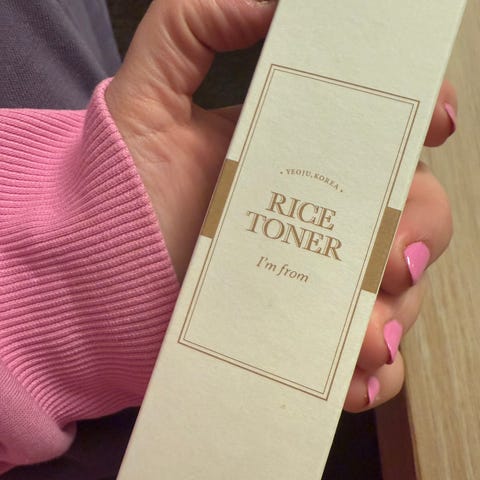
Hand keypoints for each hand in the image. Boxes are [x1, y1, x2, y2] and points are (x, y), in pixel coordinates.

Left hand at [105, 0, 454, 410]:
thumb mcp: (148, 98)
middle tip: (391, 256)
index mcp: (303, 163)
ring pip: (395, 296)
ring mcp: (314, 283)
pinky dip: (368, 375)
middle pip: (411, 221)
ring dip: (395, 314)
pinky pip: (358, 361)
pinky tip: (348, 378)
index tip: (435, 122)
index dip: (426, 124)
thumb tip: (266, 2)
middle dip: (422, 234)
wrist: (98, 275)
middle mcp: (319, 222)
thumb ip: (193, 28)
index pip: (386, 141)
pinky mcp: (298, 338)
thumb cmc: (123, 190)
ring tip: (363, 334)